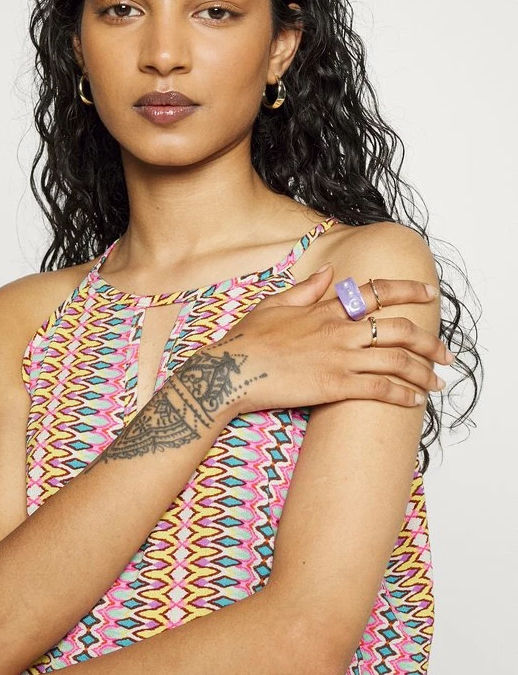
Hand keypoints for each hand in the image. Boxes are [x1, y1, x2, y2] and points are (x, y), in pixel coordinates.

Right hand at [208, 264, 450, 415]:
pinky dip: (402, 395)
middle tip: (444, 354)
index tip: (430, 292)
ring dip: (423, 373)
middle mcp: (339, 330)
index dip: (409, 289)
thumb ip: (307, 289)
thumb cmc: (247, 340)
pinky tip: (414, 402)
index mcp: (326, 308)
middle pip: (400, 329)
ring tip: (436, 383)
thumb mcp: (275, 304)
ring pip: (397, 361)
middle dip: (430, 342)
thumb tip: (329, 272)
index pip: (378, 292)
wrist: (229, 370)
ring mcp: (339, 358)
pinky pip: (380, 390)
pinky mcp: (335, 386)